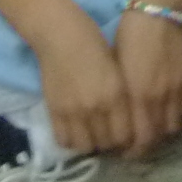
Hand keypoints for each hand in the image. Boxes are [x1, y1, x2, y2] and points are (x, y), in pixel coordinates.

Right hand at [31, 5, 132, 154]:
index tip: (126, 137)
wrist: (61, 35)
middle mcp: (97, 106)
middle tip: (110, 137)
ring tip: (93, 136)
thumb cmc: (95, 45)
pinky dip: (72, 141)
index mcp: (117, 94)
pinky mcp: (54, 111)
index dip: (127, 142)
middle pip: (107, 144)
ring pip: (86, 146)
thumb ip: (123, 97)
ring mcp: (74, 111)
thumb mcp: (118, 71)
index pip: (126, 136)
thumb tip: (126, 122)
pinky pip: (64, 140)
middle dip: (111, 145)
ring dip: (91, 145)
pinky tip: (76, 132)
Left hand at [114, 6, 181, 159]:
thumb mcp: (117, 66)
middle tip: (137, 142)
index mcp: (138, 95)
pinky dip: (178, 112)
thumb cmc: (129, 33)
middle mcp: (160, 96)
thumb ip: (121, 96)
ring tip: (153, 124)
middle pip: (158, 136)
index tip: (124, 151)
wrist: (159, 7)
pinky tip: (169, 106)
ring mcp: (179, 88)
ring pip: (174, 125)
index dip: (133, 150)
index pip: (140, 138)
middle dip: (148, 143)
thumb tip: (117, 117)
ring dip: (163, 129)